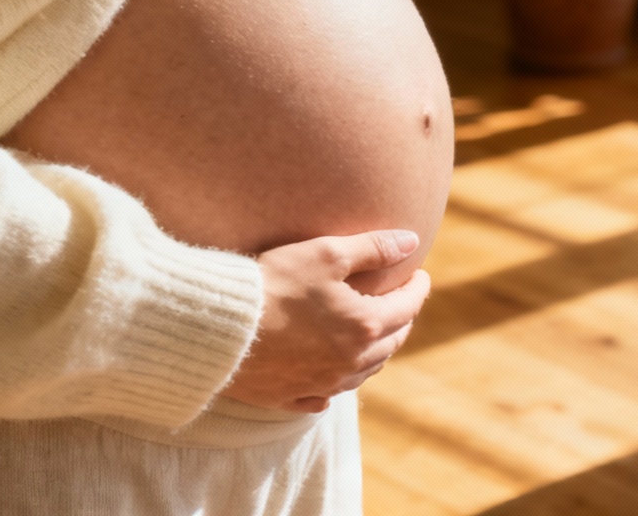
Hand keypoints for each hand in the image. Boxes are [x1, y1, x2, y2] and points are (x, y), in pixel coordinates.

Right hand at [222, 230, 431, 412]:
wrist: (218, 326)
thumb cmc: (272, 283)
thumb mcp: (326, 253)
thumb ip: (373, 247)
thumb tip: (412, 241)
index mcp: (363, 326)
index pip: (407, 307)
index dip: (417, 288)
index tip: (419, 274)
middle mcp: (349, 362)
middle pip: (391, 343)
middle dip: (402, 320)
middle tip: (401, 302)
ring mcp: (320, 384)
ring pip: (363, 372)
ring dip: (376, 352)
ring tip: (374, 334)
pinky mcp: (290, 396)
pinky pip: (323, 396)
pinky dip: (335, 384)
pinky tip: (331, 380)